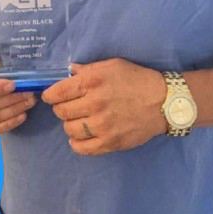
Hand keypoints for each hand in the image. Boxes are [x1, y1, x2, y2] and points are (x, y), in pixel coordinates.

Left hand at [41, 58, 166, 154]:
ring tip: (79, 119)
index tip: (50, 96)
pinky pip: (81, 148)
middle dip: (61, 108)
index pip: (58, 92)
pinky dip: (76, 142)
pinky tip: (82, 135)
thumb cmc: (136, 79)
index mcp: (93, 81)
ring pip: (69, 129)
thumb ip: (89, 69)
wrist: (162, 101)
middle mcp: (94, 103)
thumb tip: (70, 71)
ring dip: (70, 124)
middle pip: (61, 111)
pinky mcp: (109, 142)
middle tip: (69, 106)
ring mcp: (101, 125)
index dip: (50, 95)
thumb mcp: (113, 65)